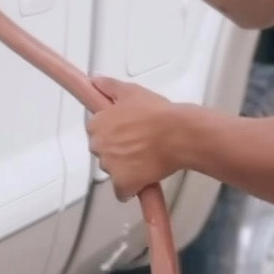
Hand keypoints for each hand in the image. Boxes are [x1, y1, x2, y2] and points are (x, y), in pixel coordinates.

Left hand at [87, 76, 183, 200]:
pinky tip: (144, 179)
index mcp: (97, 124)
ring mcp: (109, 166)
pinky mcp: (123, 184)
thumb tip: (95, 81)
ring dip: (125, 168)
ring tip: (145, 159)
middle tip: (138, 145)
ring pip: (112, 171)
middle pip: (103, 151)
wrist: (178, 134)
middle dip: (117, 150)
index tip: (125, 132)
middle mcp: (99, 145)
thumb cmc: (158, 112)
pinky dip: (131, 188)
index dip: (112, 132)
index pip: (96, 131)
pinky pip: (122, 192)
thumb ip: (109, 86)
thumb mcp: (132, 91)